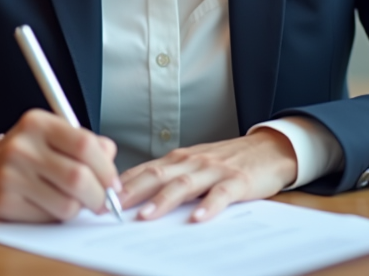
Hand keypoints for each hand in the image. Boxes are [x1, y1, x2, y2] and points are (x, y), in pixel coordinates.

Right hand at [0, 109, 119, 221]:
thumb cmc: (23, 151)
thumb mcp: (51, 134)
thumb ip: (84, 142)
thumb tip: (110, 156)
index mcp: (38, 123)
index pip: (84, 145)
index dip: (106, 167)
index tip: (113, 182)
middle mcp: (23, 147)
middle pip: (78, 177)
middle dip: (99, 195)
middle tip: (102, 201)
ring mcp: (11, 175)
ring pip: (67, 203)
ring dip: (79, 208)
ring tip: (74, 200)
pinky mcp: (4, 202)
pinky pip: (48, 217)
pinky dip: (58, 215)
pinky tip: (51, 204)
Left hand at [118, 129, 297, 222]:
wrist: (269, 149)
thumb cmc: (227, 162)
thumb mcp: (195, 165)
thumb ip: (169, 179)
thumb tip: (134, 200)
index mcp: (179, 159)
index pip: (144, 170)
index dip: (121, 184)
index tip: (99, 198)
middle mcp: (192, 161)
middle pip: (158, 175)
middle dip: (132, 191)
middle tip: (111, 207)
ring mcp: (215, 170)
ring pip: (184, 184)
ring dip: (163, 200)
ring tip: (146, 216)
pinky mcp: (238, 181)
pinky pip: (221, 194)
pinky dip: (209, 205)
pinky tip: (198, 218)